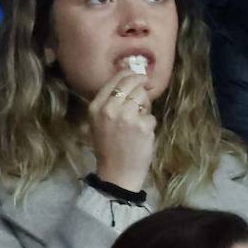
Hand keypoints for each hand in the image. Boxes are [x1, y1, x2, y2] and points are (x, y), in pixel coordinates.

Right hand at [89, 70, 156, 191]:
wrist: (116, 173)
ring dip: (146, 104)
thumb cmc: (107, 148)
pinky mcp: (143, 126)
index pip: (115, 79)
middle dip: (142, 82)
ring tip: (141, 116)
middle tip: (147, 85)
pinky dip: (149, 123)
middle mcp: (110, 108)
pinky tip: (142, 134)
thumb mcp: (98, 122)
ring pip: (143, 96)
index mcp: (96, 107)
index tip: (137, 76)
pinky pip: (151, 116)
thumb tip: (129, 82)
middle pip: (131, 82)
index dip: (129, 74)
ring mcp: (127, 117)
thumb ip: (108, 103)